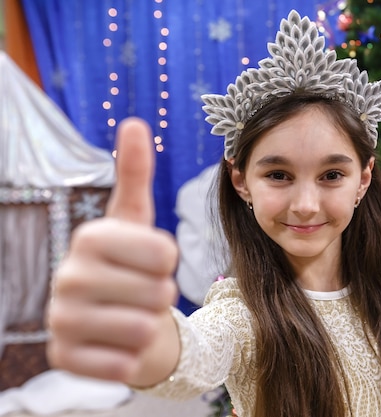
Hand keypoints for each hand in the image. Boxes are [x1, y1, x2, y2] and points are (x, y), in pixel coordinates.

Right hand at [47, 118, 179, 383]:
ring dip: (148, 327)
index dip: (169, 261)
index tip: (154, 261)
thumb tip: (135, 122)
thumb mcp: (136, 221)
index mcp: (89, 238)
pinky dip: (132, 359)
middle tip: (142, 293)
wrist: (118, 319)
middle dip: (161, 295)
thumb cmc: (134, 268)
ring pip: (142, 330)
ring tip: (131, 316)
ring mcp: (59, 320)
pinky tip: (118, 347)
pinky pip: (122, 366)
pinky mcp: (64, 359)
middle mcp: (66, 276)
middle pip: (158, 293)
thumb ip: (134, 174)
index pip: (164, 252)